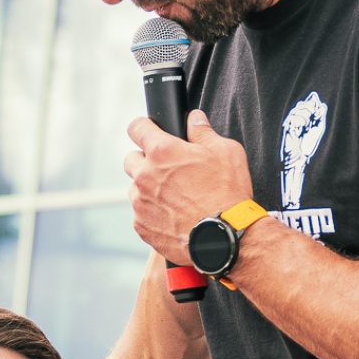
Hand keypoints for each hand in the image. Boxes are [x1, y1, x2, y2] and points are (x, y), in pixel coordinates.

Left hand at [123, 110, 253, 264]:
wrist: (226, 238)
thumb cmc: (228, 194)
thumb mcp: (226, 152)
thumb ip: (204, 132)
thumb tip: (195, 119)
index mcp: (162, 152)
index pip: (136, 127)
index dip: (144, 127)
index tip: (149, 131)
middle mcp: (145, 176)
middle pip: (131, 159)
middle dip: (146, 161)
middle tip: (168, 170)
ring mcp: (140, 203)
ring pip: (135, 189)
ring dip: (148, 190)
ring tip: (174, 198)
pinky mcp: (142, 226)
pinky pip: (140, 214)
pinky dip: (153, 214)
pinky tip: (174, 216)